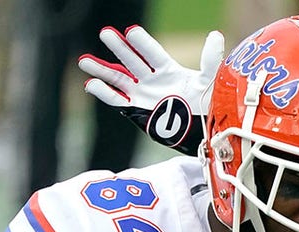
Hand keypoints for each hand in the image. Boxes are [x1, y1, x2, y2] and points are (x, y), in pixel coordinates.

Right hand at [78, 26, 224, 156]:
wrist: (203, 134)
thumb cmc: (208, 105)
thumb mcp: (209, 81)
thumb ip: (210, 59)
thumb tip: (215, 35)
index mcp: (168, 70)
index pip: (152, 53)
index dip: (142, 43)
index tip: (131, 31)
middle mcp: (152, 79)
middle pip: (132, 61)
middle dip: (118, 48)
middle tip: (105, 33)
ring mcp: (142, 94)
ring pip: (118, 79)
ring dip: (102, 69)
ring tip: (84, 61)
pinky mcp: (136, 110)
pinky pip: (116, 100)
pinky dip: (104, 93)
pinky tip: (90, 84)